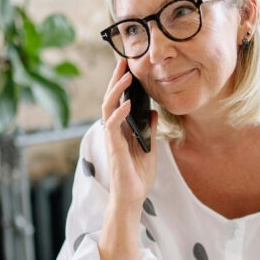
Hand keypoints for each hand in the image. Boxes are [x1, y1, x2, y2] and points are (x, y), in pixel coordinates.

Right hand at [101, 57, 157, 207]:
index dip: (122, 85)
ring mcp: (112, 139)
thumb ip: (149, 130)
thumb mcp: (150, 148)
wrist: (133, 197)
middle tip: (123, 61)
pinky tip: (126, 105)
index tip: (129, 68)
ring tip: (126, 77)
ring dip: (116, 92)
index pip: (119, 101)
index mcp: (122, 130)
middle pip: (111, 100)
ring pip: (108, 109)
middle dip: (116, 80)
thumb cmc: (138, 176)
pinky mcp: (114, 149)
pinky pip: (113, 127)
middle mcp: (114, 131)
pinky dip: (119, 115)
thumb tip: (151, 112)